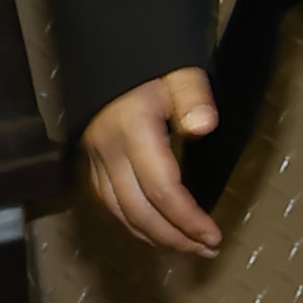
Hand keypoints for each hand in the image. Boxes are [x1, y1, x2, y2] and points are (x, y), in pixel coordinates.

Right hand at [82, 66, 222, 257]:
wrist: (109, 51)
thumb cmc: (151, 65)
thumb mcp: (180, 72)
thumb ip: (193, 98)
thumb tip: (203, 127)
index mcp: (133, 131)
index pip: (162, 190)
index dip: (187, 220)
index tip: (214, 237)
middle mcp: (108, 151)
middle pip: (138, 211)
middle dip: (173, 238)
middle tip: (205, 251)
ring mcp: (94, 158)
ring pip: (119, 212)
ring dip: (153, 237)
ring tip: (186, 248)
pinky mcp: (88, 161)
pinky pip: (106, 203)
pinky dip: (130, 223)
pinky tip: (153, 231)